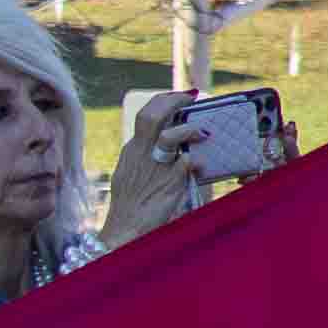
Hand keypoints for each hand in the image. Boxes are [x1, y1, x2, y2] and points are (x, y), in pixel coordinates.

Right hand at [99, 110, 205, 246]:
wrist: (123, 230)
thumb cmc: (130, 204)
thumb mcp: (131, 174)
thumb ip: (145, 157)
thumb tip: (167, 147)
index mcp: (132, 150)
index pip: (146, 114)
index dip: (165, 101)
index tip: (183, 96)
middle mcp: (141, 154)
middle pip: (152, 115)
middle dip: (174, 101)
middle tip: (193, 98)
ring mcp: (154, 168)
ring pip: (169, 136)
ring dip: (189, 129)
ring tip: (203, 131)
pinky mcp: (168, 184)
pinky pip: (186, 163)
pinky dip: (197, 159)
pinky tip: (202, 161)